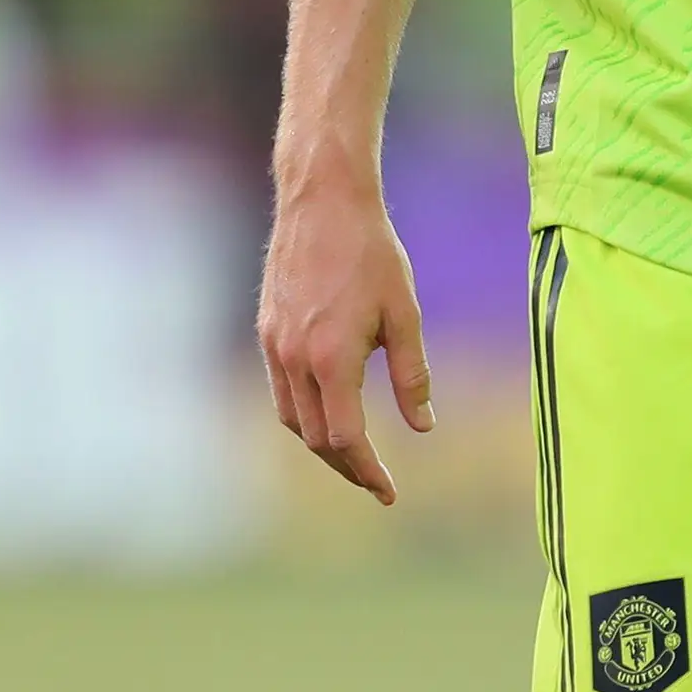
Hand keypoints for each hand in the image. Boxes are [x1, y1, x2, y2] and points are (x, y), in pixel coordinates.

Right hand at [256, 169, 435, 503]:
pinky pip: (281, 390)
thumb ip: (413, 375)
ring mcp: (274, 345)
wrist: (323, 200)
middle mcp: (295, 359)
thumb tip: (424, 427)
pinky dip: (303, 414)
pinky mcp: (267, 331)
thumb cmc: (372, 253)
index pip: (344, 438)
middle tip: (376, 482)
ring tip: (353, 456)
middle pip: (315, 439)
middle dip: (346, 467)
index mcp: (332, 359)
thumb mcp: (405, 314)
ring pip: (292, 419)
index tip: (389, 491)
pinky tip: (327, 413)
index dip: (367, 470)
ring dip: (321, 445)